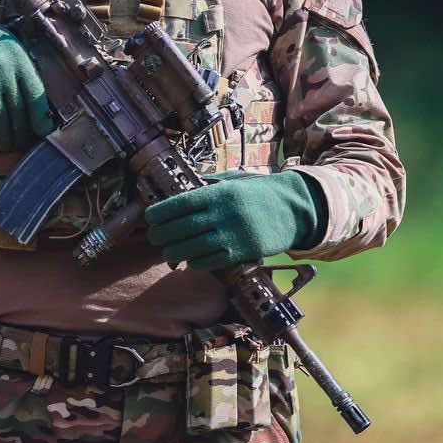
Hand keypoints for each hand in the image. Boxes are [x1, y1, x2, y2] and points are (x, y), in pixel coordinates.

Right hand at [0, 17, 54, 151]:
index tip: (42, 132)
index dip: (41, 120)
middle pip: (20, 114)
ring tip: (5, 144)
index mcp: (20, 59)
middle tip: (20, 143)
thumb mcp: (6, 48)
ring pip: (2, 123)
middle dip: (21, 135)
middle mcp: (6, 71)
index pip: (38, 96)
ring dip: (4, 140)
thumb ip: (21, 69)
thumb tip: (37, 101)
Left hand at [143, 171, 325, 270]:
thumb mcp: (234, 181)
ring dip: (174, 252)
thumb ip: (208, 184)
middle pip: (182, 227)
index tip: (149, 217)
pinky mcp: (241, 252)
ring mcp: (232, 234)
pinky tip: (189, 260)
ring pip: (192, 247)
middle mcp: (222, 213)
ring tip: (167, 252)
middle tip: (154, 237)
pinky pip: (210, 261)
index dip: (160, 212)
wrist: (293, 209)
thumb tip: (183, 188)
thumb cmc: (260, 192)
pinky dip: (195, 262)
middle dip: (162, 234)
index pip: (180, 204)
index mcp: (218, 193)